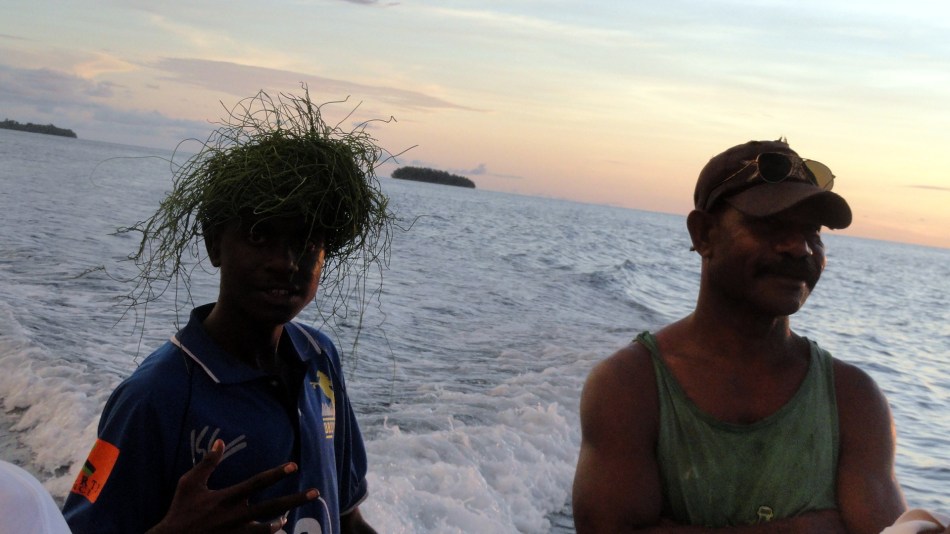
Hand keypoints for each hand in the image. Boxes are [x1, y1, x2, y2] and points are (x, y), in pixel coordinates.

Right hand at [147, 439, 317, 533]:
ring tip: (288, 518)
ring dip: (280, 523)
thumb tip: (220, 441)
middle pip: (272, 507)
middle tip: (315, 492)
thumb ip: (207, 463)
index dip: (276, 473)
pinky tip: (272, 532)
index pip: (257, 483)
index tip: (294, 466)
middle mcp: (236, 516)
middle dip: (295, 499)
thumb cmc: (180, 511)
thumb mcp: (189, 484)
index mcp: (227, 498)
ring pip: (268, 530)